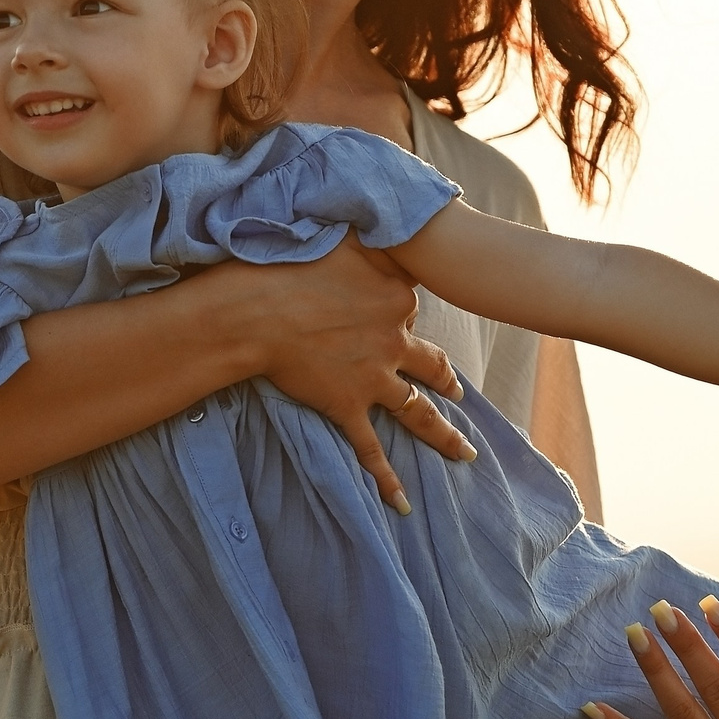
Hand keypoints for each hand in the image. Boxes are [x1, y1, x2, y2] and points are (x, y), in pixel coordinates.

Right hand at [189, 238, 469, 508]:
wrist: (254, 310)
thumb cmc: (285, 265)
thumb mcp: (336, 235)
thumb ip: (366, 232)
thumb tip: (381, 215)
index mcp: (394, 296)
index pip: (410, 303)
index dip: (405, 308)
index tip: (405, 312)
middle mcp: (394, 339)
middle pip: (431, 363)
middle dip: (446, 378)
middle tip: (459, 389)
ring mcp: (374, 377)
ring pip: (418, 411)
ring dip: (442, 433)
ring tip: (464, 450)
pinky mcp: (348, 407)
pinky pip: (371, 449)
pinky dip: (386, 479)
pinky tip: (401, 503)